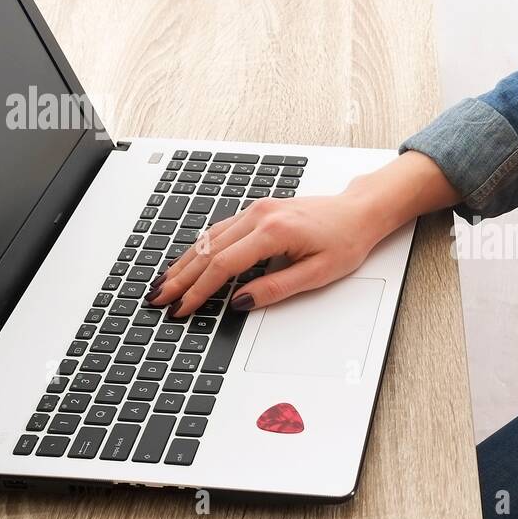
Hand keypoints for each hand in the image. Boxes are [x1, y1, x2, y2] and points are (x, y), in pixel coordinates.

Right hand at [148, 150, 458, 317]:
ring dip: (184, 262)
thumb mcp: (317, 273)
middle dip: (180, 278)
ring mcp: (256, 210)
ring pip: (208, 238)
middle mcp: (259, 216)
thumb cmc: (346, 240)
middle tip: (158, 300)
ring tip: (164, 284)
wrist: (359, 211)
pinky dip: (200, 249)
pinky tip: (188, 261)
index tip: (183, 308)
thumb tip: (241, 303)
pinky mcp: (257, 211)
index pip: (223, 266)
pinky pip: (219, 231)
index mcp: (273, 232)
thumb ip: (276, 289)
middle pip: (207, 251)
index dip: (198, 291)